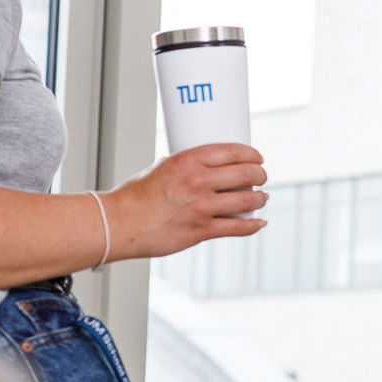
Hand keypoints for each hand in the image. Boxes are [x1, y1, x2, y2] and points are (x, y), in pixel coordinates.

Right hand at [105, 143, 268, 259]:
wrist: (119, 223)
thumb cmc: (136, 196)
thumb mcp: (162, 167)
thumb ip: (186, 166)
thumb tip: (207, 165)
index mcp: (189, 160)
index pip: (233, 151)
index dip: (252, 155)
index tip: (257, 158)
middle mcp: (198, 181)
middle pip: (246, 174)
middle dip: (260, 175)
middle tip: (261, 177)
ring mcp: (201, 207)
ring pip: (247, 200)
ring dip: (260, 199)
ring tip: (262, 198)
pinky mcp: (201, 230)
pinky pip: (238, 227)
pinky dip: (253, 225)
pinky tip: (259, 222)